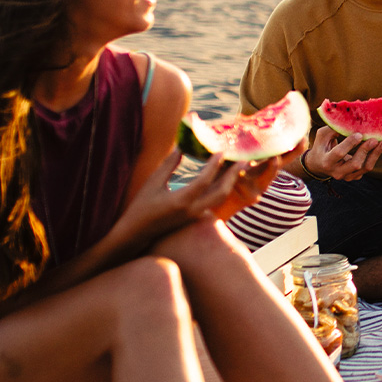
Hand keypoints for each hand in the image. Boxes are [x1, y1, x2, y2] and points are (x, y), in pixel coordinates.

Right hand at [126, 150, 274, 237]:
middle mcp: (192, 210)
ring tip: (239, 167)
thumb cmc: (142, 206)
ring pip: (220, 199)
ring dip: (231, 183)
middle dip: (233, 176)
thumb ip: (168, 166)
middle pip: (221, 193)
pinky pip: (214, 202)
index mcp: (180, 201)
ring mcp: (195, 216)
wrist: (137, 233)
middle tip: (244, 160)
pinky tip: (226, 177)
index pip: (203, 181)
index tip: (221, 152)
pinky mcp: (196, 217)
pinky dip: (222, 189)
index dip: (214, 165)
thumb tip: (181, 147)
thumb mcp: (152, 183)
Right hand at [304, 126, 381, 181]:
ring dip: (375, 154)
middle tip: (374, 139)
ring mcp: (347, 176)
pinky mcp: (355, 177)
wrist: (320, 165)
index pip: (339, 153)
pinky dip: (375, 156)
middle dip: (365, 151)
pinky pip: (367, 167)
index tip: (359, 134)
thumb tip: (350, 119)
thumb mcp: (323, 136)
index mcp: (326, 161)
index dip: (350, 144)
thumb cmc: (322, 146)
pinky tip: (380, 146)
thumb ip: (334, 128)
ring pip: (365, 167)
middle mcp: (337, 172)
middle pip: (355, 164)